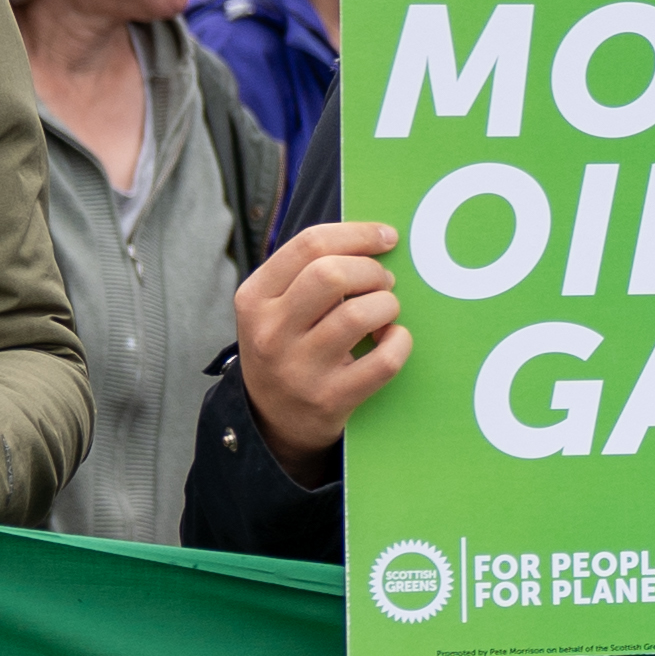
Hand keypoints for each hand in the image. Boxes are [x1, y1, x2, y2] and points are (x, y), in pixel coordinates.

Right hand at [237, 221, 409, 472]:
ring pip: (360, 314)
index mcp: (254, 298)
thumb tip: (373, 238)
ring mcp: (298, 368)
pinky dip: (400, 342)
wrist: (271, 421)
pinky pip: (384, 360)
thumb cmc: (286, 347)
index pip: (309, 245)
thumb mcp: (274, 308)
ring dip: (386, 306)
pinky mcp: (330, 399)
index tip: (387, 237)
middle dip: (371, 271)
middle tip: (382, 282)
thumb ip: (308, 272)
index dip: (358, 234)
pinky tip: (393, 339)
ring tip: (384, 312)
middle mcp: (270, 331)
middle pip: (333, 274)